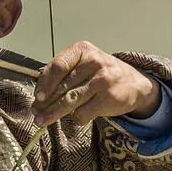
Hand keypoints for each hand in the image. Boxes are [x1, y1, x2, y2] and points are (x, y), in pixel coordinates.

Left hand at [31, 42, 161, 126]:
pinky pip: (83, 113)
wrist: (135, 83)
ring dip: (53, 114)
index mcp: (83, 50)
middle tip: (36, 113)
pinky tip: (76, 118)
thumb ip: (63, 74)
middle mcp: (94, 62)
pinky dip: (76, 118)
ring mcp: (102, 81)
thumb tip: (39, 97)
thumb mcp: (84, 64)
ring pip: (70, 101)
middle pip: (62, 86)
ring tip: (42, 120)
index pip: (58, 66)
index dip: (45, 83)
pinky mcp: (108, 98)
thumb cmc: (102, 73)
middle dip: (46, 103)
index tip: (37, 97)